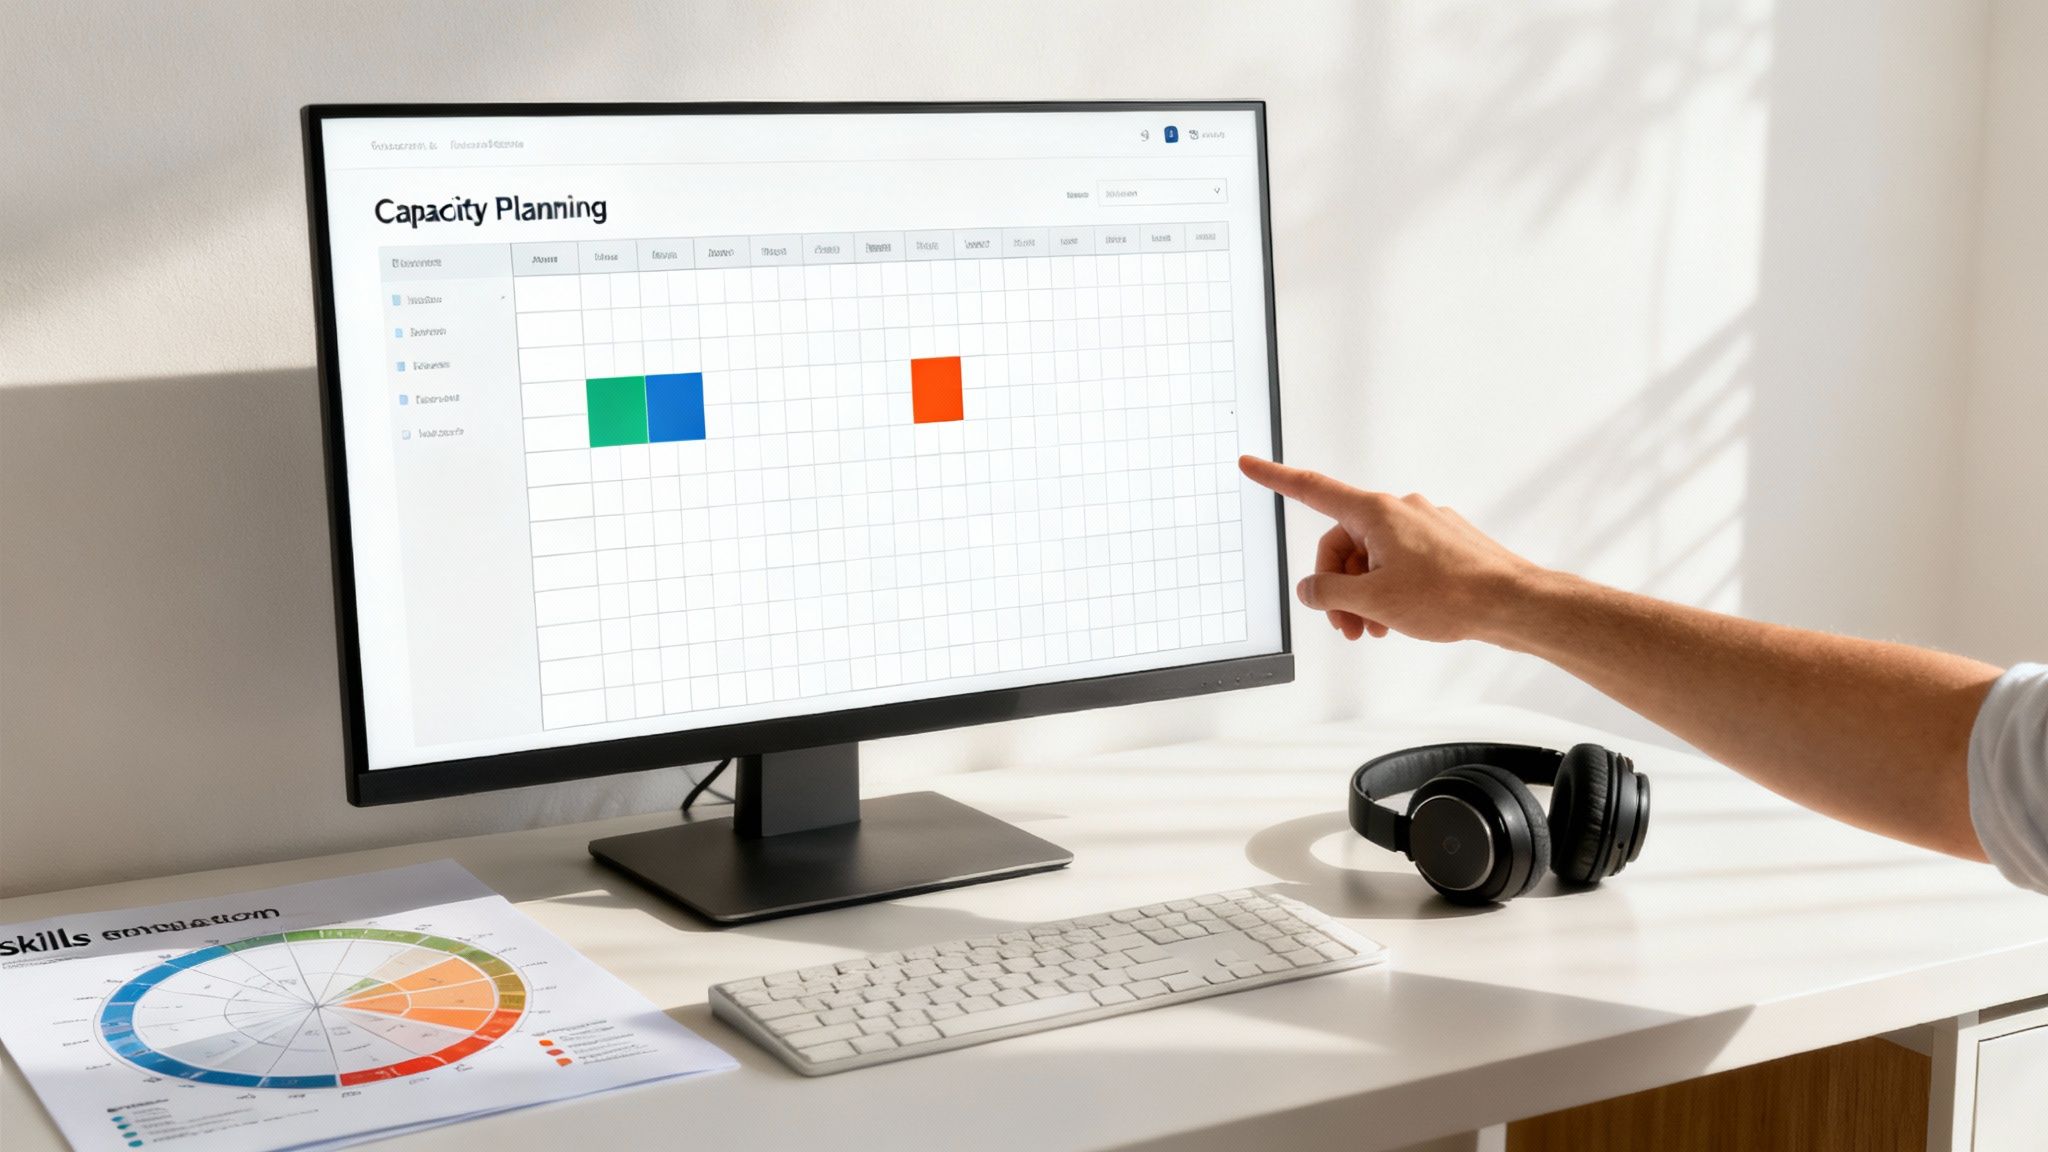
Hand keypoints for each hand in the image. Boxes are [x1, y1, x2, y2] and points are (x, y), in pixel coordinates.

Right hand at [1238, 456, 1543, 643]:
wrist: (1512, 603)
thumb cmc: (1451, 596)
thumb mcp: (1373, 602)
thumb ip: (1329, 594)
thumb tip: (1311, 590)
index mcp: (1375, 513)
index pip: (1313, 490)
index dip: (1275, 478)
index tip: (1249, 464)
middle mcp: (1399, 510)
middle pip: (1342, 544)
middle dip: (1337, 586)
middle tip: (1345, 627)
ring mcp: (1424, 525)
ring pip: (1372, 558)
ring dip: (1364, 595)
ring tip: (1373, 630)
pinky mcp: (1443, 543)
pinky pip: (1400, 562)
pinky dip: (1390, 589)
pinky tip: (1398, 620)